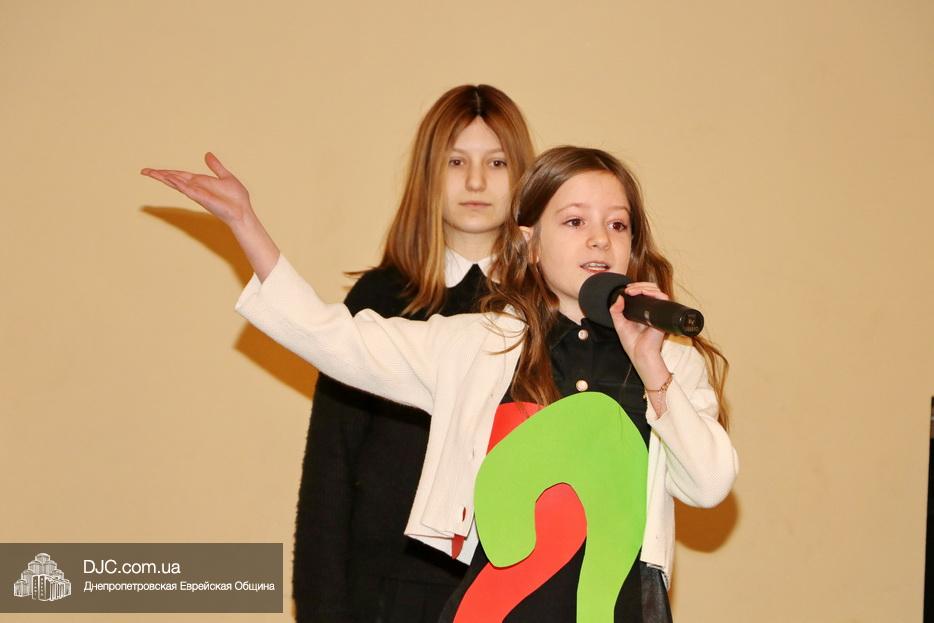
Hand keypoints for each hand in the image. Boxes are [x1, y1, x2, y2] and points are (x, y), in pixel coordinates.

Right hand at [141, 152, 279, 279]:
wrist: (243, 210)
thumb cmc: (236, 198)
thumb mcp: (225, 176)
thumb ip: (215, 166)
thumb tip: (207, 154)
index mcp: (200, 182)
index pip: (179, 175)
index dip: (166, 172)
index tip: (152, 171)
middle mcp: (196, 188)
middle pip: (174, 179)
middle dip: (159, 175)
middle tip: (144, 171)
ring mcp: (197, 193)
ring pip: (177, 184)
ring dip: (165, 178)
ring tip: (151, 173)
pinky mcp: (202, 198)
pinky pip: (188, 190)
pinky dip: (179, 184)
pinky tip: (169, 178)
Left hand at [609, 282, 667, 377]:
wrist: (640, 353)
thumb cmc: (632, 342)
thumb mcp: (619, 324)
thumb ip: (615, 311)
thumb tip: (619, 297)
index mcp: (641, 311)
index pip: (643, 293)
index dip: (636, 287)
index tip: (627, 289)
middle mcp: (650, 310)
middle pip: (650, 289)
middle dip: (639, 285)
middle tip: (629, 289)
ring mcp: (657, 311)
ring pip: (657, 291)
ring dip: (645, 287)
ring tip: (634, 290)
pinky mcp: (662, 314)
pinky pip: (663, 298)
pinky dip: (654, 293)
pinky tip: (644, 293)